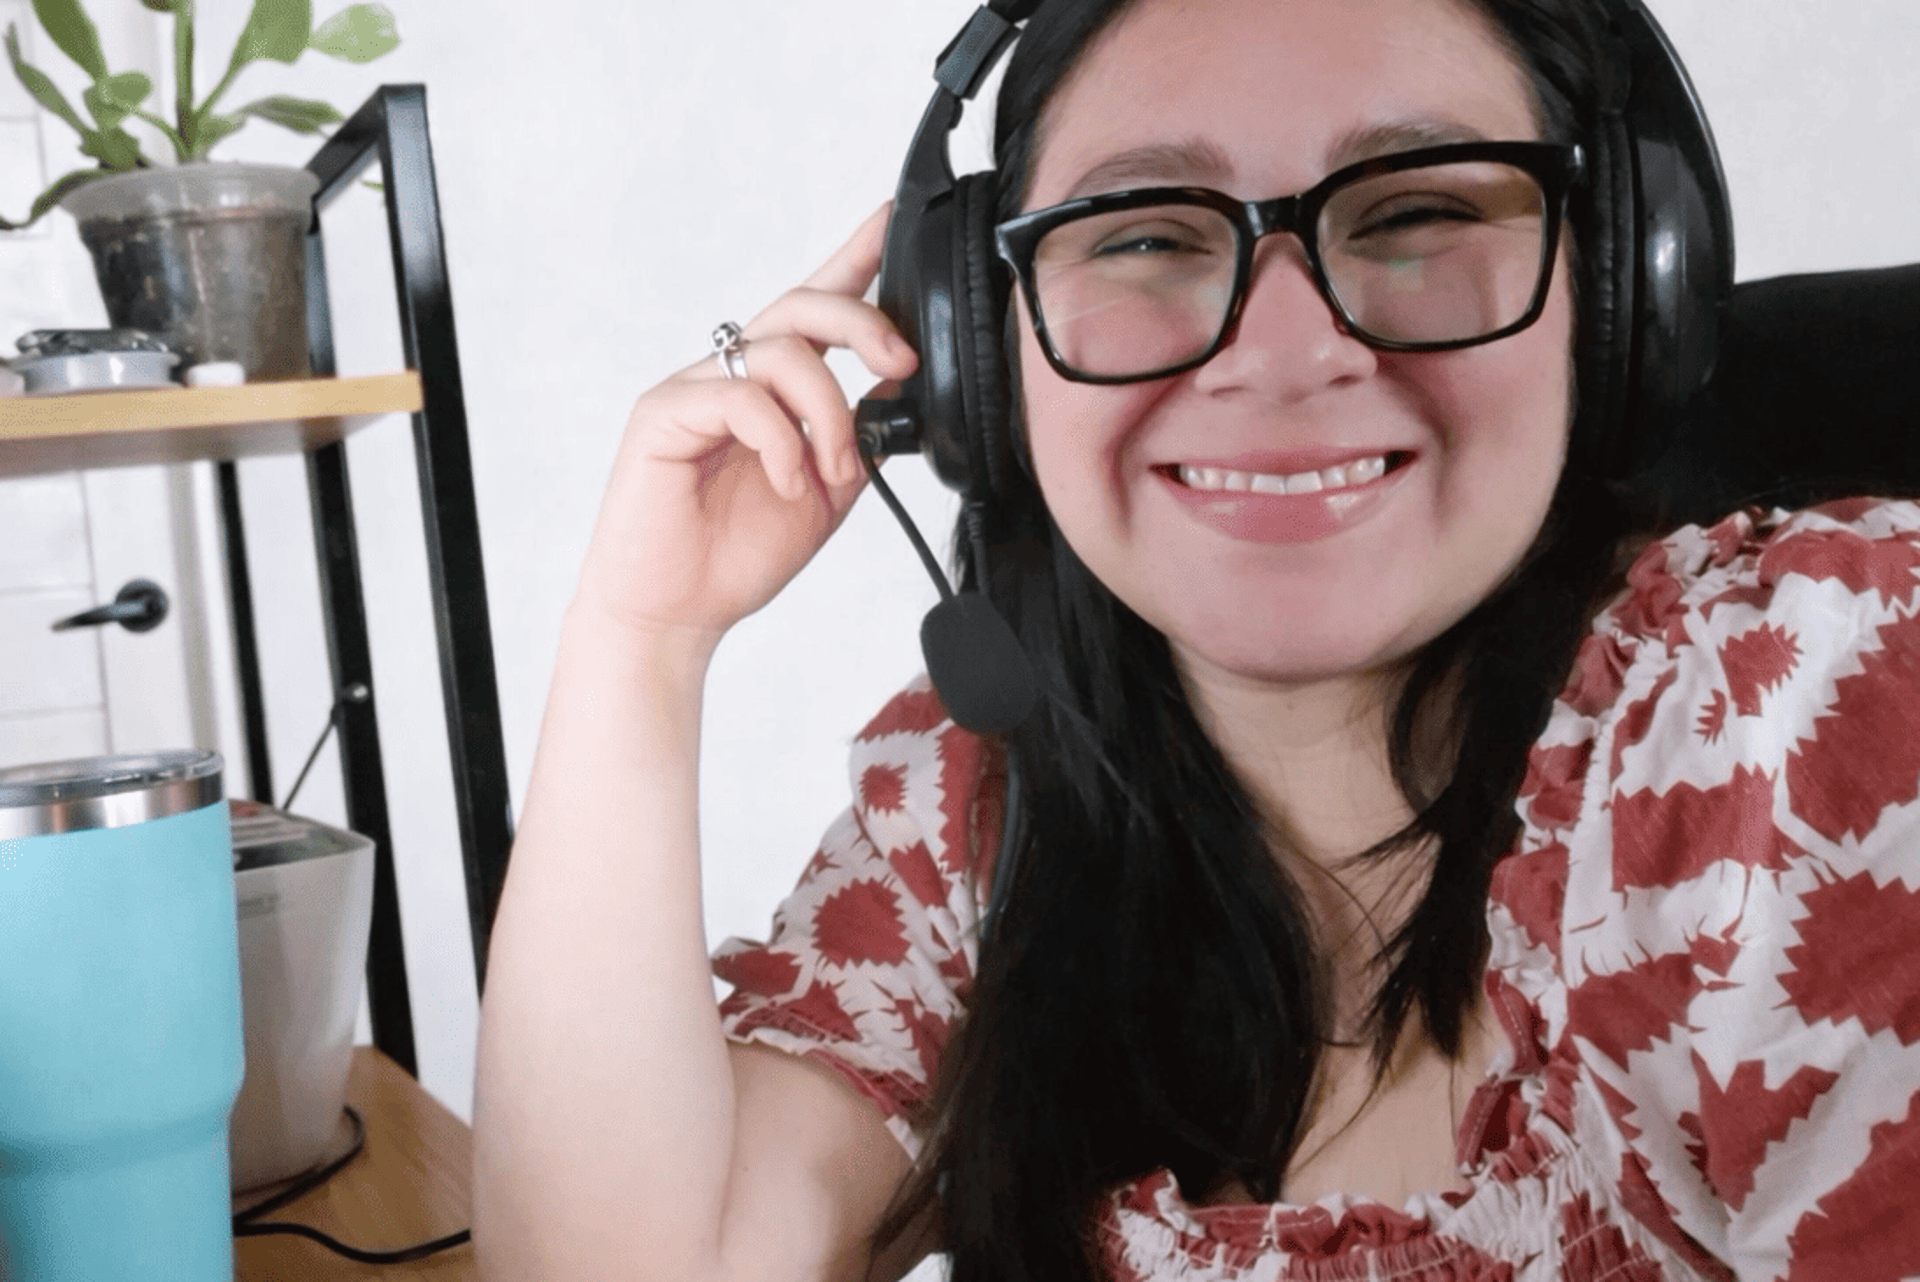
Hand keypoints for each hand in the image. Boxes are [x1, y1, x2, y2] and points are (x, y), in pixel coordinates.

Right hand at [574, 204, 917, 644]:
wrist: (678, 612)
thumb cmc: (737, 552)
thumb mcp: (829, 488)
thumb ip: (860, 434)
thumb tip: (902, 388)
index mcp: (773, 386)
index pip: (816, 304)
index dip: (855, 256)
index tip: (892, 218)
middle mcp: (733, 374)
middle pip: (802, 305)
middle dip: (864, 325)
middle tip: (900, 367)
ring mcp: (695, 389)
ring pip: (781, 350)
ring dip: (829, 411)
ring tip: (832, 473)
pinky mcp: (664, 413)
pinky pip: (741, 398)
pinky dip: (783, 442)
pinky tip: (789, 484)